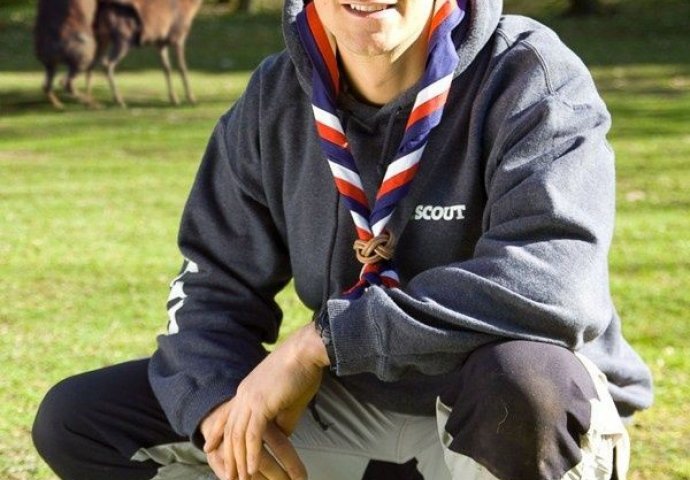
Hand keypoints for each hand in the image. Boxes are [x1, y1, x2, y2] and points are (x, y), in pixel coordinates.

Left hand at [203, 323, 328, 479]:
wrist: (306, 352)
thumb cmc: (302, 371)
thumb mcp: (289, 400)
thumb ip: (282, 419)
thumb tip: (282, 436)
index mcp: (247, 391)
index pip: (227, 415)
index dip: (217, 432)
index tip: (209, 447)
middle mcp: (243, 395)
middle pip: (230, 430)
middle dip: (227, 455)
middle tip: (227, 476)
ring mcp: (250, 398)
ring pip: (238, 435)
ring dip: (237, 460)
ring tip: (239, 479)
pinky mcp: (261, 404)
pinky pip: (252, 435)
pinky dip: (251, 453)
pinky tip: (251, 469)